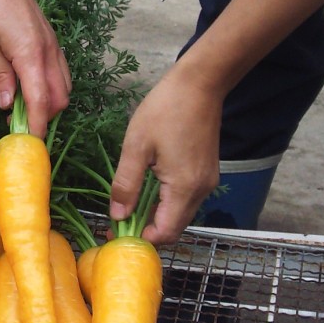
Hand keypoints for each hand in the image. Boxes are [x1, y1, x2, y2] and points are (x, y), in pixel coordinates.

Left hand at [0, 0, 70, 133]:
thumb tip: (7, 104)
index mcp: (30, 55)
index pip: (40, 101)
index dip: (36, 125)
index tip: (29, 144)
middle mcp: (48, 51)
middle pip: (59, 97)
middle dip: (44, 117)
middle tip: (19, 127)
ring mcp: (52, 44)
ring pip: (63, 84)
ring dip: (49, 102)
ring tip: (22, 110)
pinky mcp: (49, 38)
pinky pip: (59, 70)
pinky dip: (50, 86)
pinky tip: (28, 88)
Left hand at [109, 63, 222, 245]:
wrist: (200, 84)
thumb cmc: (166, 109)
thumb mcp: (136, 146)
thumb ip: (126, 185)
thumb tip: (117, 216)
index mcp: (184, 187)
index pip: (165, 232)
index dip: (140, 238)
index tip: (116, 232)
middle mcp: (201, 190)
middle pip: (174, 228)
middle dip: (146, 230)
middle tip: (117, 221)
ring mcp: (207, 181)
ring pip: (180, 214)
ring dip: (156, 216)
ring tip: (128, 206)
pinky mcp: (207, 172)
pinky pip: (186, 199)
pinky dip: (166, 203)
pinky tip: (147, 191)